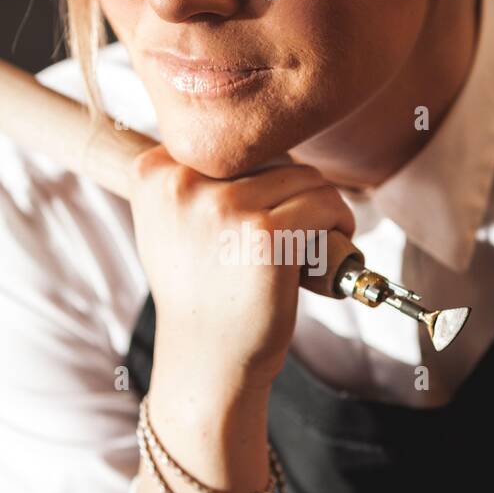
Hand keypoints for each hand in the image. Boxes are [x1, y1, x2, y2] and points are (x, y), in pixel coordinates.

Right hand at [127, 144, 355, 391]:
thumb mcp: (171, 223)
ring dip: (323, 205)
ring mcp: (223, 206)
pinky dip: (340, 222)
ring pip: (304, 177)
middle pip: (269, 155)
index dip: (258, 174)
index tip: (264, 210)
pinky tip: (333, 245)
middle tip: (296, 232)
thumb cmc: (200, 292)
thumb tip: (247, 133)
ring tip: (315, 241)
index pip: (229, 142)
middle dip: (293, 190)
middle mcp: (183, 182)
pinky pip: (324, 203)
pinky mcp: (265, 233)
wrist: (208, 359)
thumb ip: (193, 177)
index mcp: (153, 172)